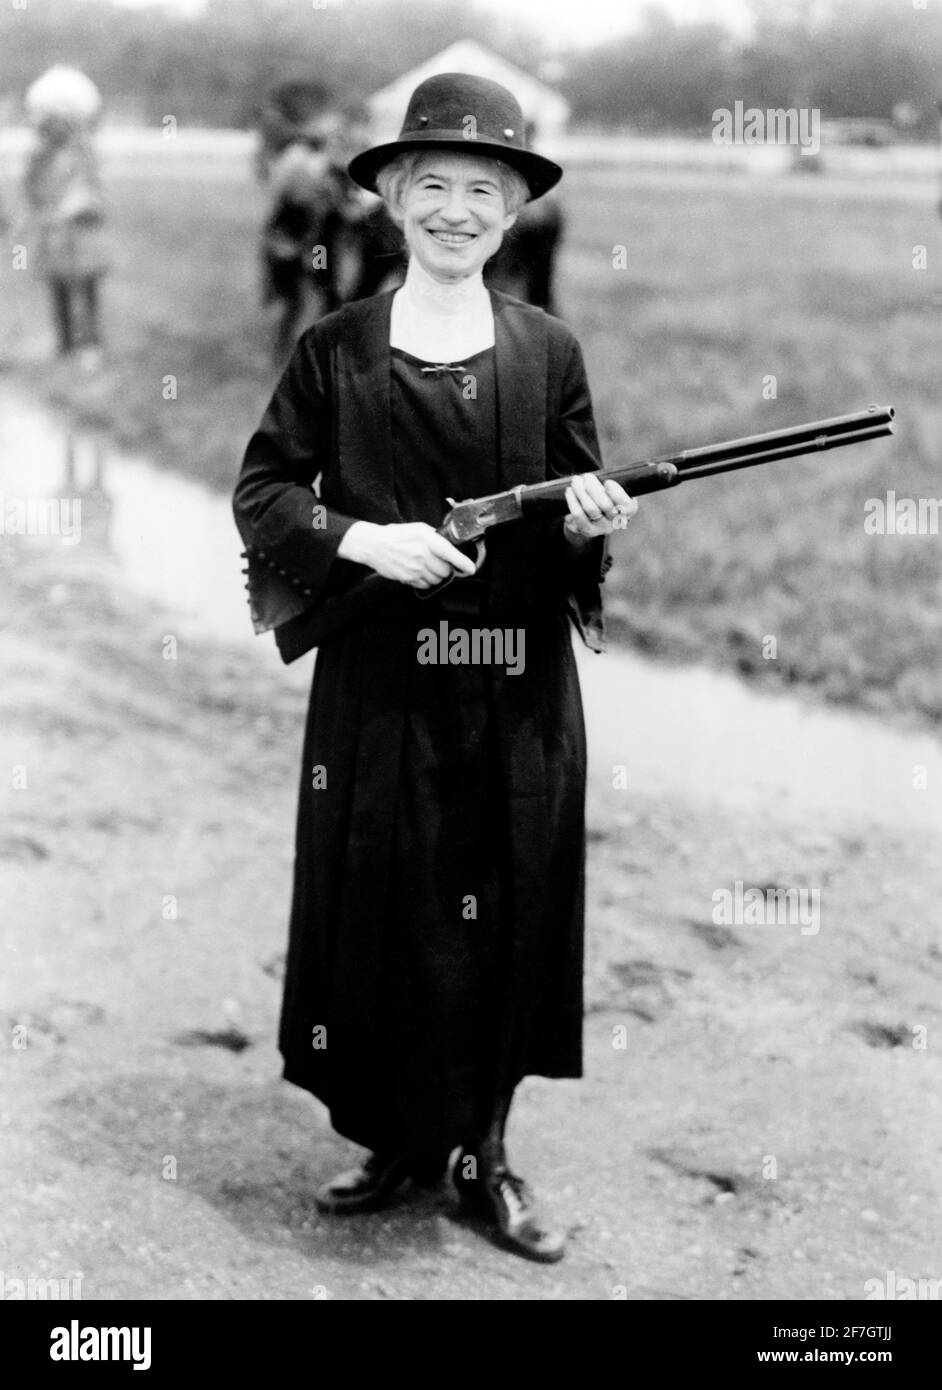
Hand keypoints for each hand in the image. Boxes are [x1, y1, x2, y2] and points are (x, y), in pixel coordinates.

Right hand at [338, 520, 477, 588]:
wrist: (374, 545)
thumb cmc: (396, 535)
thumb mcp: (418, 528)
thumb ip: (435, 536)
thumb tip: (448, 545)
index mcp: (428, 540)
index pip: (451, 554)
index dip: (463, 563)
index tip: (471, 569)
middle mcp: (423, 555)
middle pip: (445, 570)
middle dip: (445, 567)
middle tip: (438, 561)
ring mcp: (415, 569)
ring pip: (437, 579)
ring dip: (436, 575)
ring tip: (426, 566)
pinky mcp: (408, 578)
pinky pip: (425, 585)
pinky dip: (425, 581)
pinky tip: (418, 571)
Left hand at [563, 474, 637, 542]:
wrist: (593, 515)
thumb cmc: (606, 494)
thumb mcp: (614, 488)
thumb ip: (611, 482)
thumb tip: (598, 478)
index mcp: (629, 510)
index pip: (625, 505)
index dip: (616, 493)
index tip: (607, 482)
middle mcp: (617, 522)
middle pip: (605, 505)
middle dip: (593, 487)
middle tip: (586, 476)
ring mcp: (602, 528)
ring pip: (591, 509)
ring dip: (581, 492)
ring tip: (576, 481)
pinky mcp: (587, 531)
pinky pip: (578, 516)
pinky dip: (573, 502)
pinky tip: (569, 492)